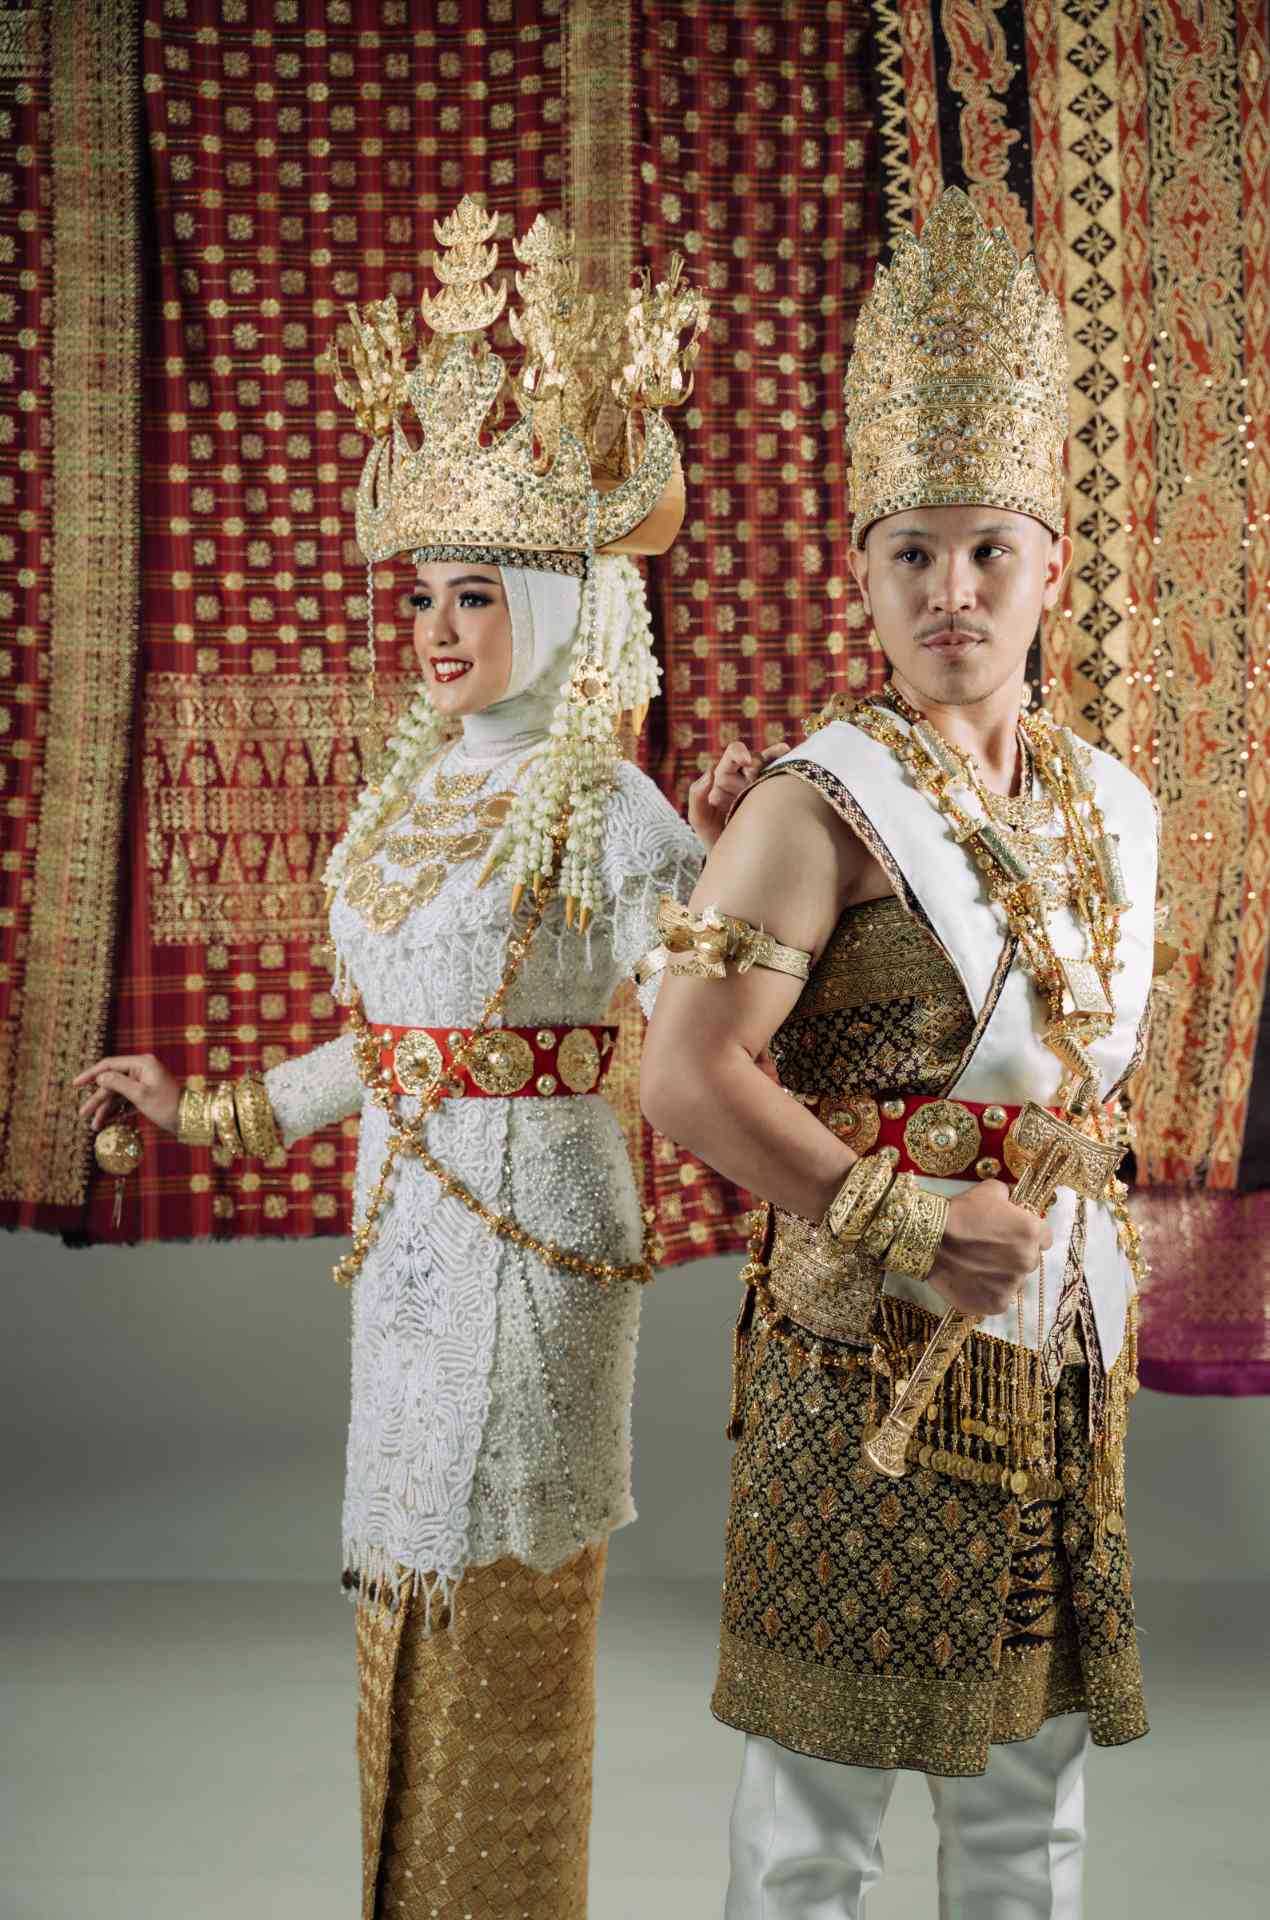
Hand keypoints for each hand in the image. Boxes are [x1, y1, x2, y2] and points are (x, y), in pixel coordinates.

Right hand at [73, 1054, 182, 1134]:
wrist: (192, 1119)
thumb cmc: (167, 1105)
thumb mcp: (140, 1095)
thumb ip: (118, 1083)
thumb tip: (100, 1076)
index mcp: (142, 1063)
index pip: (109, 1065)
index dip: (90, 1074)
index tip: (75, 1085)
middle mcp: (142, 1070)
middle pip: (112, 1083)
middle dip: (98, 1100)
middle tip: (82, 1114)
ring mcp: (145, 1083)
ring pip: (119, 1094)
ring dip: (106, 1109)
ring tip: (94, 1126)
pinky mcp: (147, 1096)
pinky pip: (127, 1102)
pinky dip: (118, 1111)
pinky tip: (107, 1122)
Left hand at [688, 740, 789, 848]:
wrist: (739, 864)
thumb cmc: (716, 841)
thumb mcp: (701, 820)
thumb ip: (697, 796)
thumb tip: (709, 771)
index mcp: (724, 779)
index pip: (732, 756)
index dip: (739, 754)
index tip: (747, 763)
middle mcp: (744, 779)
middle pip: (754, 757)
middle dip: (757, 760)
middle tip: (757, 772)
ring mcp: (762, 787)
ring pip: (771, 764)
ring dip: (775, 759)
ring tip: (783, 757)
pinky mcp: (778, 796)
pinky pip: (783, 775)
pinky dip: (787, 762)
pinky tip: (791, 755)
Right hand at [928, 1180, 1053, 1318]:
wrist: (930, 1239)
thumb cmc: (961, 1212)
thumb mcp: (990, 1190)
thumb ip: (1009, 1197)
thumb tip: (1012, 1202)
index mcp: (1032, 1232)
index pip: (1044, 1238)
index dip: (1027, 1235)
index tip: (1012, 1235)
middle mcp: (1028, 1261)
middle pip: (1029, 1260)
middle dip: (1014, 1256)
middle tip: (990, 1250)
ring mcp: (1012, 1285)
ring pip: (1014, 1281)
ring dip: (1002, 1275)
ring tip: (977, 1266)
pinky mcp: (996, 1304)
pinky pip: (999, 1299)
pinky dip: (988, 1293)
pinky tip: (973, 1281)